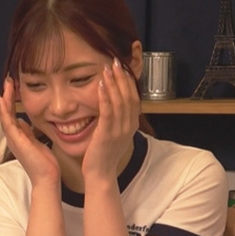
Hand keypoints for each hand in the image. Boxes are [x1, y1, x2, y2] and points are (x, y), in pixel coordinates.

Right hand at [0, 77, 59, 184]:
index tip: (14, 86)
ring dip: (5, 98)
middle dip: (7, 96)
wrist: (47, 178)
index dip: (11, 100)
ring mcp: (13, 139)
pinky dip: (5, 109)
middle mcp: (13, 137)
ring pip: (5, 114)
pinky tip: (5, 98)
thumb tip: (23, 121)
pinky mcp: (16, 141)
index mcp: (18, 137)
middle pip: (5, 112)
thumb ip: (29, 132)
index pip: (11, 115)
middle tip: (8, 80)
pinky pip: (8, 122)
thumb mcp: (37, 142)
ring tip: (7, 83)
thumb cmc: (45, 164)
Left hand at [81, 58, 139, 178]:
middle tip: (115, 61)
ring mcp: (119, 130)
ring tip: (108, 68)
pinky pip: (108, 111)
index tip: (122, 68)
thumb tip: (114, 105)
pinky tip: (100, 85)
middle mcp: (128, 126)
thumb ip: (117, 120)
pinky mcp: (107, 133)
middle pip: (129, 96)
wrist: (100, 174)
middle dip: (122, 77)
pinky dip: (105, 96)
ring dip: (113, 83)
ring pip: (119, 101)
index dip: (129, 82)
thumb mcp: (114, 134)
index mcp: (131, 125)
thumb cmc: (103, 155)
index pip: (134, 98)